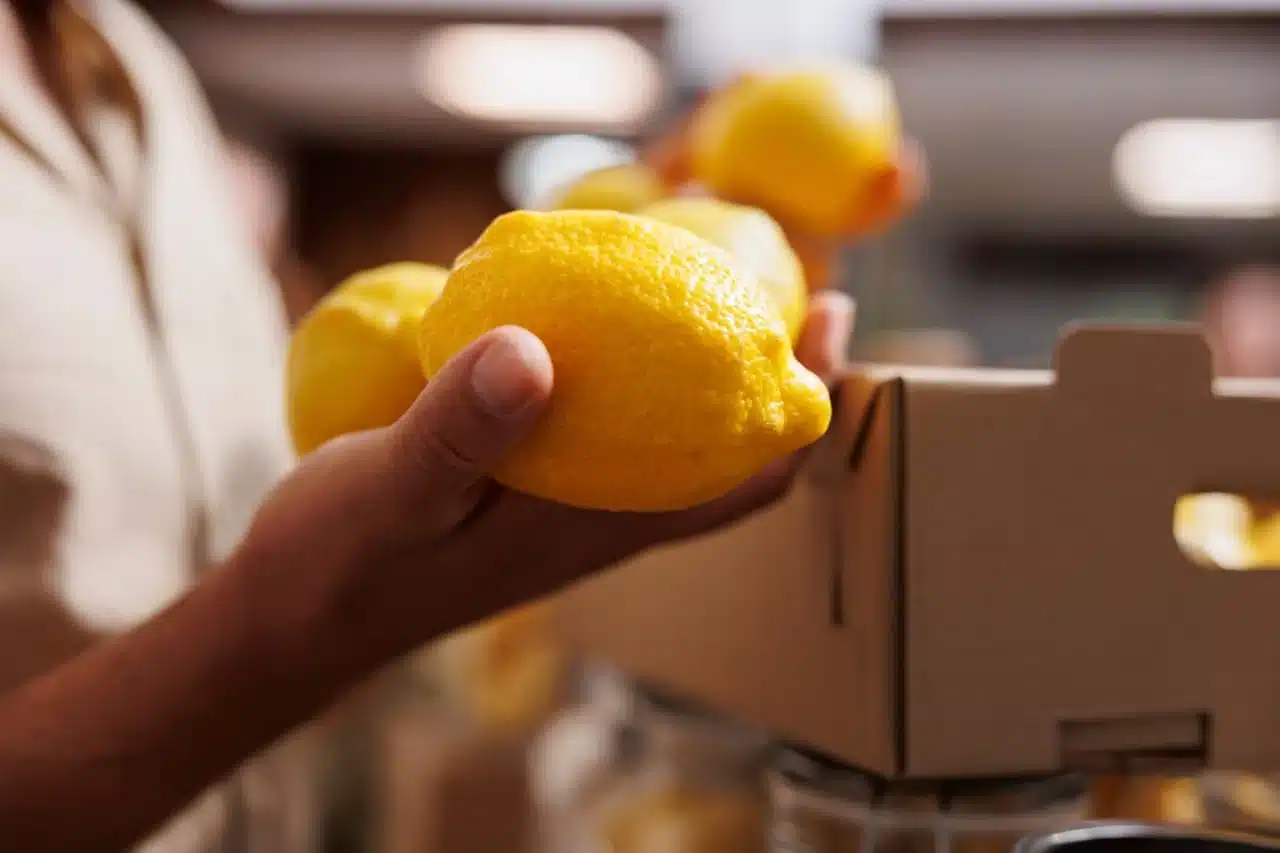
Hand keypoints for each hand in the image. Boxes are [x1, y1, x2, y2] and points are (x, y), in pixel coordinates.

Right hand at [236, 292, 853, 666]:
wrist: (296, 613)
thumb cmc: (347, 559)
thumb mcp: (397, 488)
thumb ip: (461, 426)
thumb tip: (535, 350)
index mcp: (601, 524)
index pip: (746, 477)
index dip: (804, 405)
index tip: (831, 313)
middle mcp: (604, 517)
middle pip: (730, 448)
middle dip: (775, 367)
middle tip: (791, 270)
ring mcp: (568, 506)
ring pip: (673, 435)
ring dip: (709, 366)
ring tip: (709, 275)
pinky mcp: (525, 491)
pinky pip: (608, 427)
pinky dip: (632, 372)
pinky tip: (595, 320)